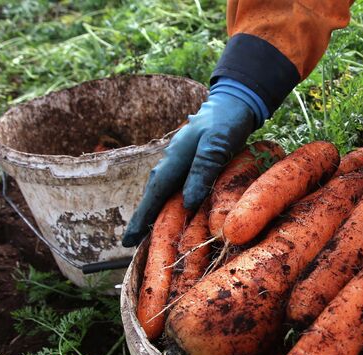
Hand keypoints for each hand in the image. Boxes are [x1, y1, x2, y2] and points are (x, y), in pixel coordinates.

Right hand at [122, 87, 257, 246]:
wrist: (233, 102)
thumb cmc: (226, 122)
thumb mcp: (217, 145)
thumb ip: (202, 171)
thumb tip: (187, 203)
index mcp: (174, 158)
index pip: (155, 193)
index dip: (142, 217)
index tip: (129, 240)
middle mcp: (172, 161)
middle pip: (153, 194)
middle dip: (142, 218)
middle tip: (130, 243)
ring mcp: (179, 161)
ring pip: (163, 191)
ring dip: (154, 211)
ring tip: (145, 233)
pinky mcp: (190, 162)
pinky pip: (175, 187)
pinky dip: (169, 201)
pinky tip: (171, 212)